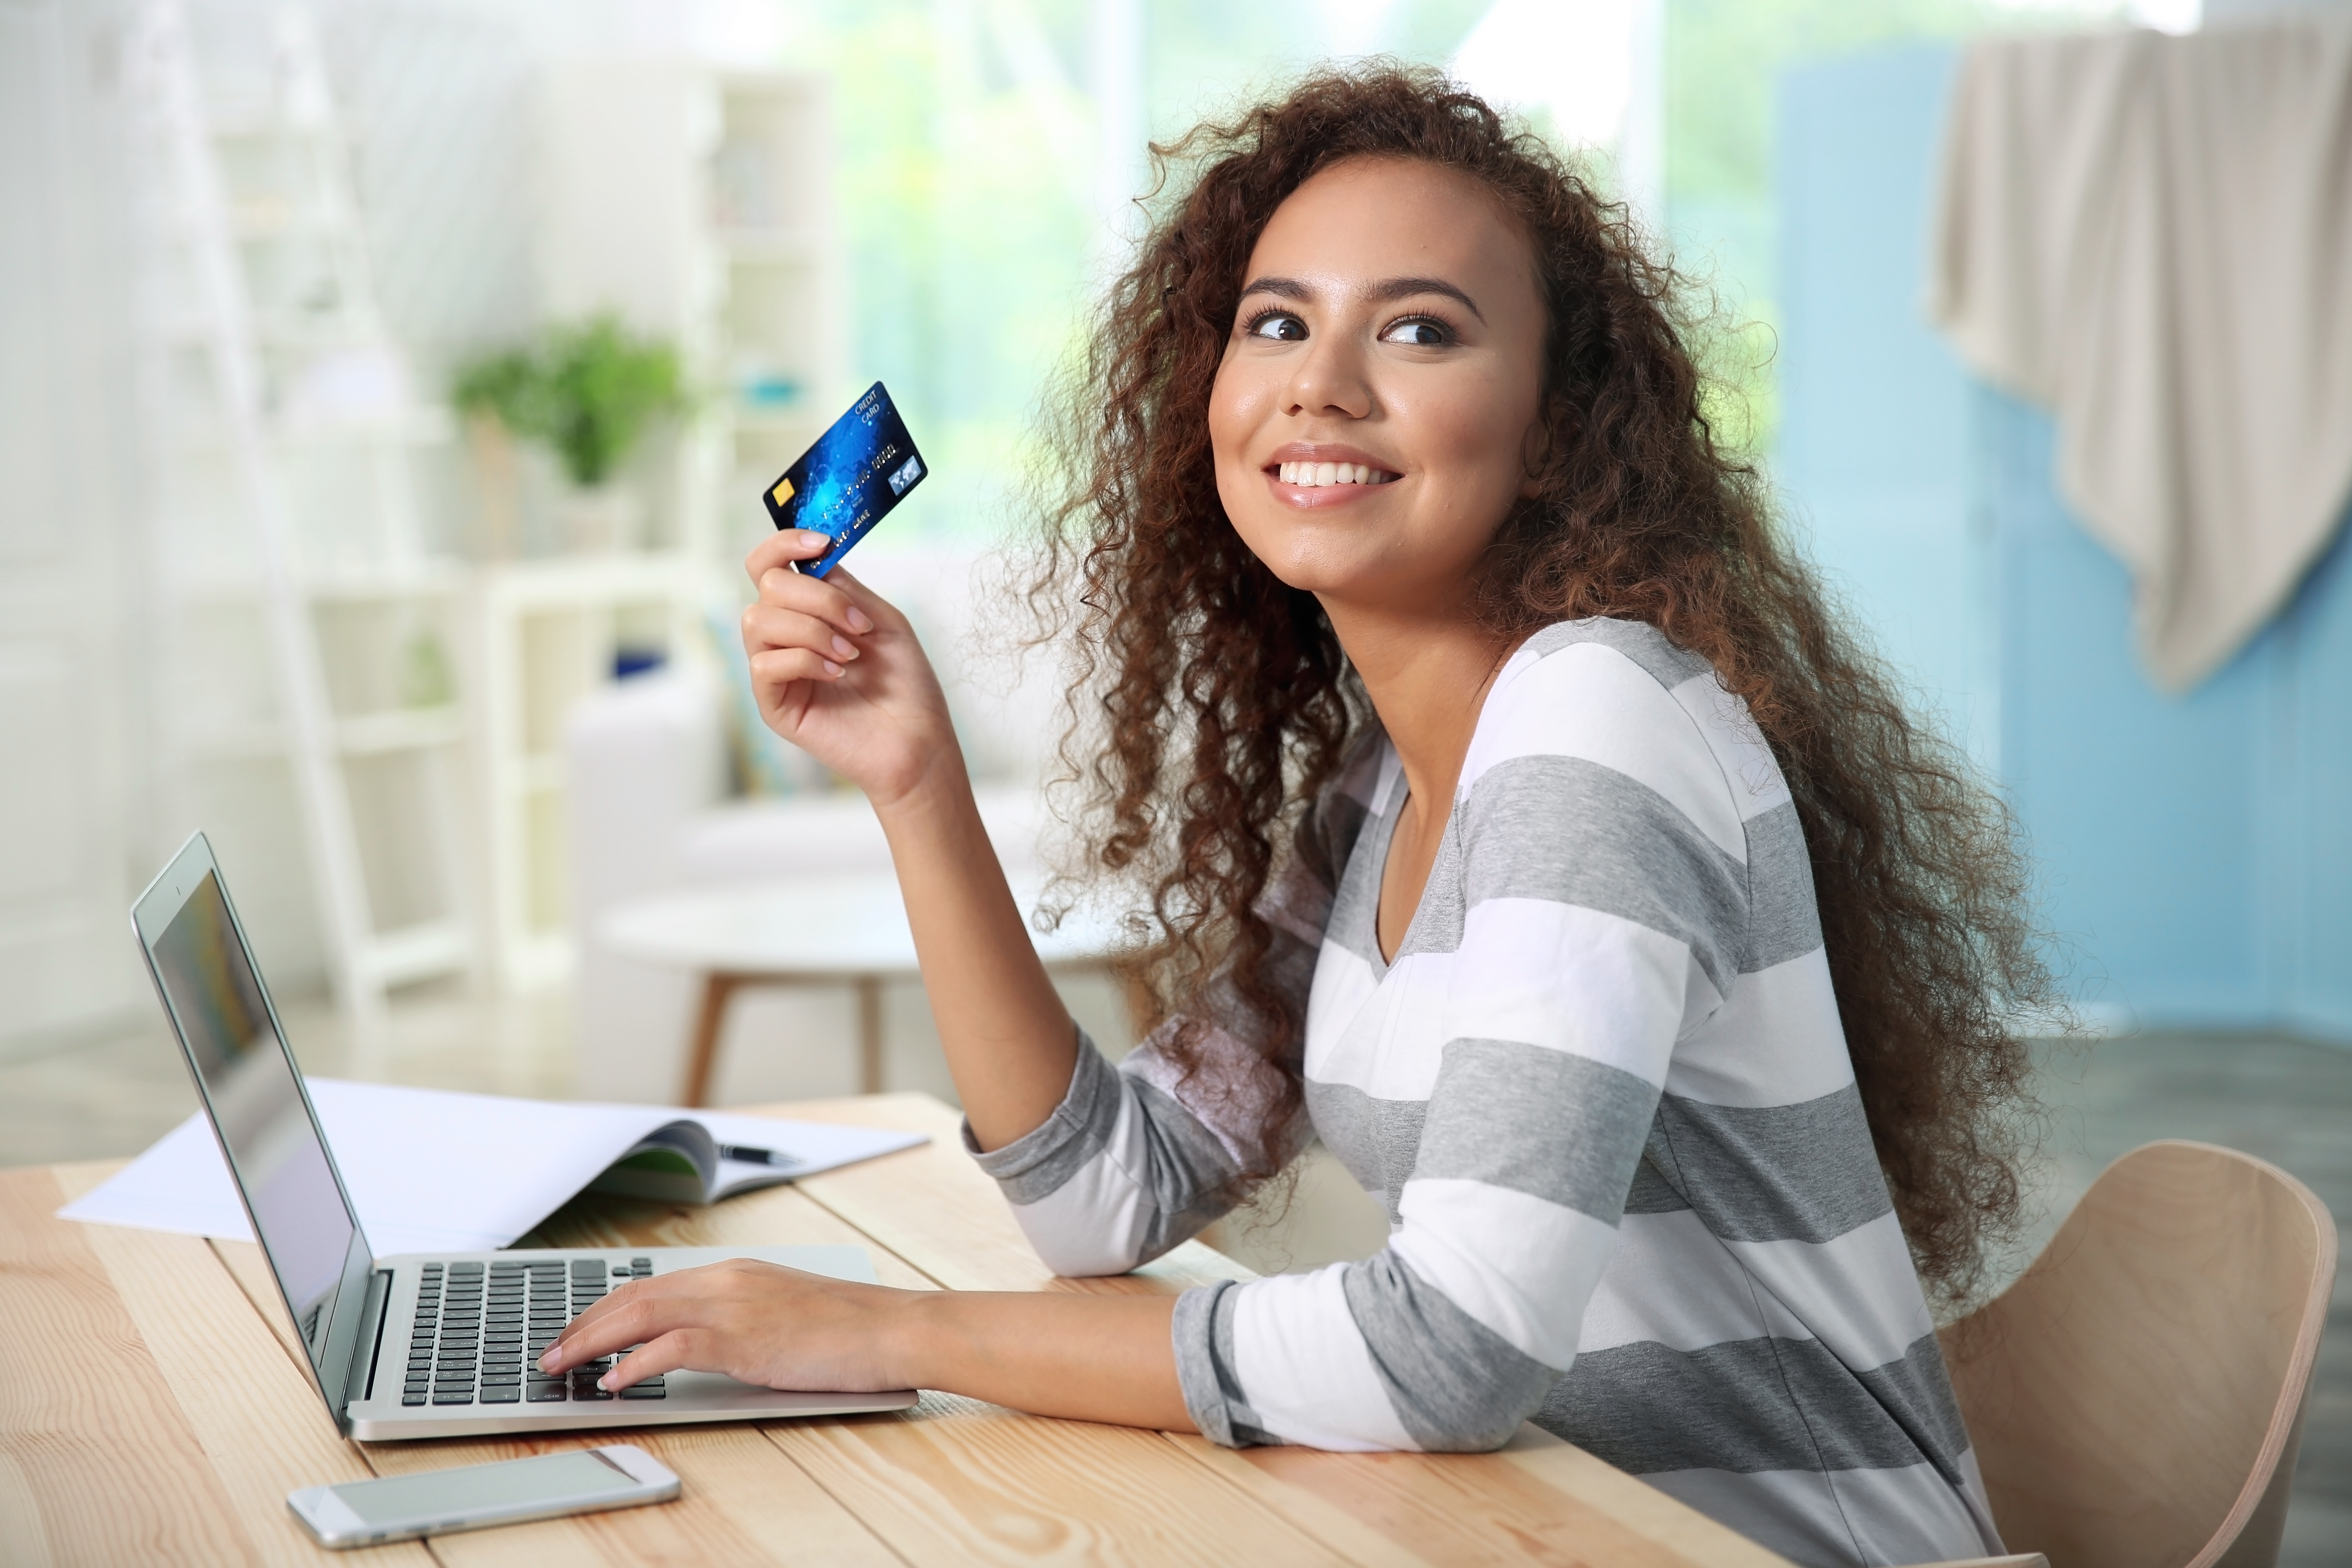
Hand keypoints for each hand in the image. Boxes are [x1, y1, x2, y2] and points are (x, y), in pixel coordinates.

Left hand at [538, 1258, 915, 1394]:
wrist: (893, 1328)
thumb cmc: (847, 1328)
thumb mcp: (781, 1312)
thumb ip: (737, 1317)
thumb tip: (694, 1343)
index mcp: (734, 1272)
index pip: (650, 1284)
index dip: (604, 1307)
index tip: (575, 1329)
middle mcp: (727, 1279)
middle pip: (634, 1295)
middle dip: (583, 1323)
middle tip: (550, 1351)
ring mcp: (734, 1305)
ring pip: (640, 1314)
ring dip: (592, 1341)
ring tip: (561, 1365)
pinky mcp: (743, 1338)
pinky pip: (673, 1346)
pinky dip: (635, 1362)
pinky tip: (614, 1380)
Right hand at [740, 530, 960, 808]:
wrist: (918, 740)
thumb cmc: (905, 685)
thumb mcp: (881, 621)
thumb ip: (844, 588)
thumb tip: (812, 560)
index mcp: (807, 613)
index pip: (768, 567)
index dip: (784, 545)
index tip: (820, 544)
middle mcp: (784, 638)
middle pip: (766, 587)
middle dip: (816, 597)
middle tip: (857, 625)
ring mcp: (776, 671)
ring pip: (758, 620)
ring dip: (812, 629)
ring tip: (851, 654)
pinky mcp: (774, 705)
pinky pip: (765, 664)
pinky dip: (805, 660)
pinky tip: (838, 674)